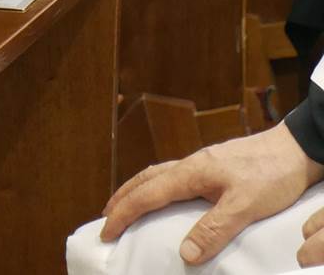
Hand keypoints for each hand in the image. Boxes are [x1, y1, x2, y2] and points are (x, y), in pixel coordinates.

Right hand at [101, 122, 323, 263]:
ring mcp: (203, 163)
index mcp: (190, 173)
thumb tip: (184, 255)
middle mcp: (191, 165)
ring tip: (129, 205)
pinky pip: (175, 176)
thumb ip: (214, 229)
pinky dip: (159, 187)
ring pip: (158, 175)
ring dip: (138, 190)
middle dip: (122, 199)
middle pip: (144, 179)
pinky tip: (170, 196)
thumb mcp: (245, 206)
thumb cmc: (272, 173)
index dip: (123, 214)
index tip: (106, 232)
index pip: (146, 195)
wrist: (298, 148)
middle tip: (107, 218)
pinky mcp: (216, 165)